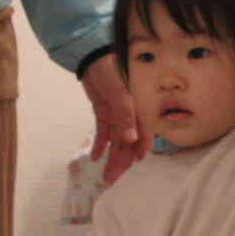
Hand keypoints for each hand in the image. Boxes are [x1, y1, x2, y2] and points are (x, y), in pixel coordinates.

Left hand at [80, 52, 141, 185]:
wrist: (90, 55)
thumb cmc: (110, 68)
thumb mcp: (119, 91)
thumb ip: (125, 116)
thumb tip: (131, 140)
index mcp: (138, 109)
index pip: (144, 135)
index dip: (140, 150)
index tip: (134, 165)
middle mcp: (129, 114)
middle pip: (128, 143)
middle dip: (121, 161)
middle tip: (111, 180)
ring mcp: (116, 114)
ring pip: (116, 141)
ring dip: (111, 158)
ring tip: (105, 175)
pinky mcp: (103, 112)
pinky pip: (103, 132)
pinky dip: (100, 144)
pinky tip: (95, 157)